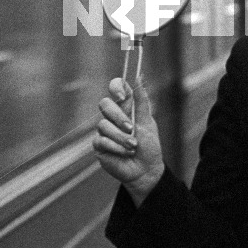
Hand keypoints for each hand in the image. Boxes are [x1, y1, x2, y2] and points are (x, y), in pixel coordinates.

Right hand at [94, 77, 163, 205]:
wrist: (146, 170)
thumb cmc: (149, 146)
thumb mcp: (148, 122)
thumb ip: (142, 101)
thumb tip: (139, 76)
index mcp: (126, 108)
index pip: (115, 89)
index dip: (116, 88)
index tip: (123, 96)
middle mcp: (112, 117)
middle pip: (104, 104)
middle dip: (118, 116)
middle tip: (131, 128)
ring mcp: (104, 131)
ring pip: (103, 125)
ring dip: (121, 137)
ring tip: (133, 146)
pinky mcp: (99, 145)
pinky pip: (101, 140)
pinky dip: (116, 147)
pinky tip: (126, 153)